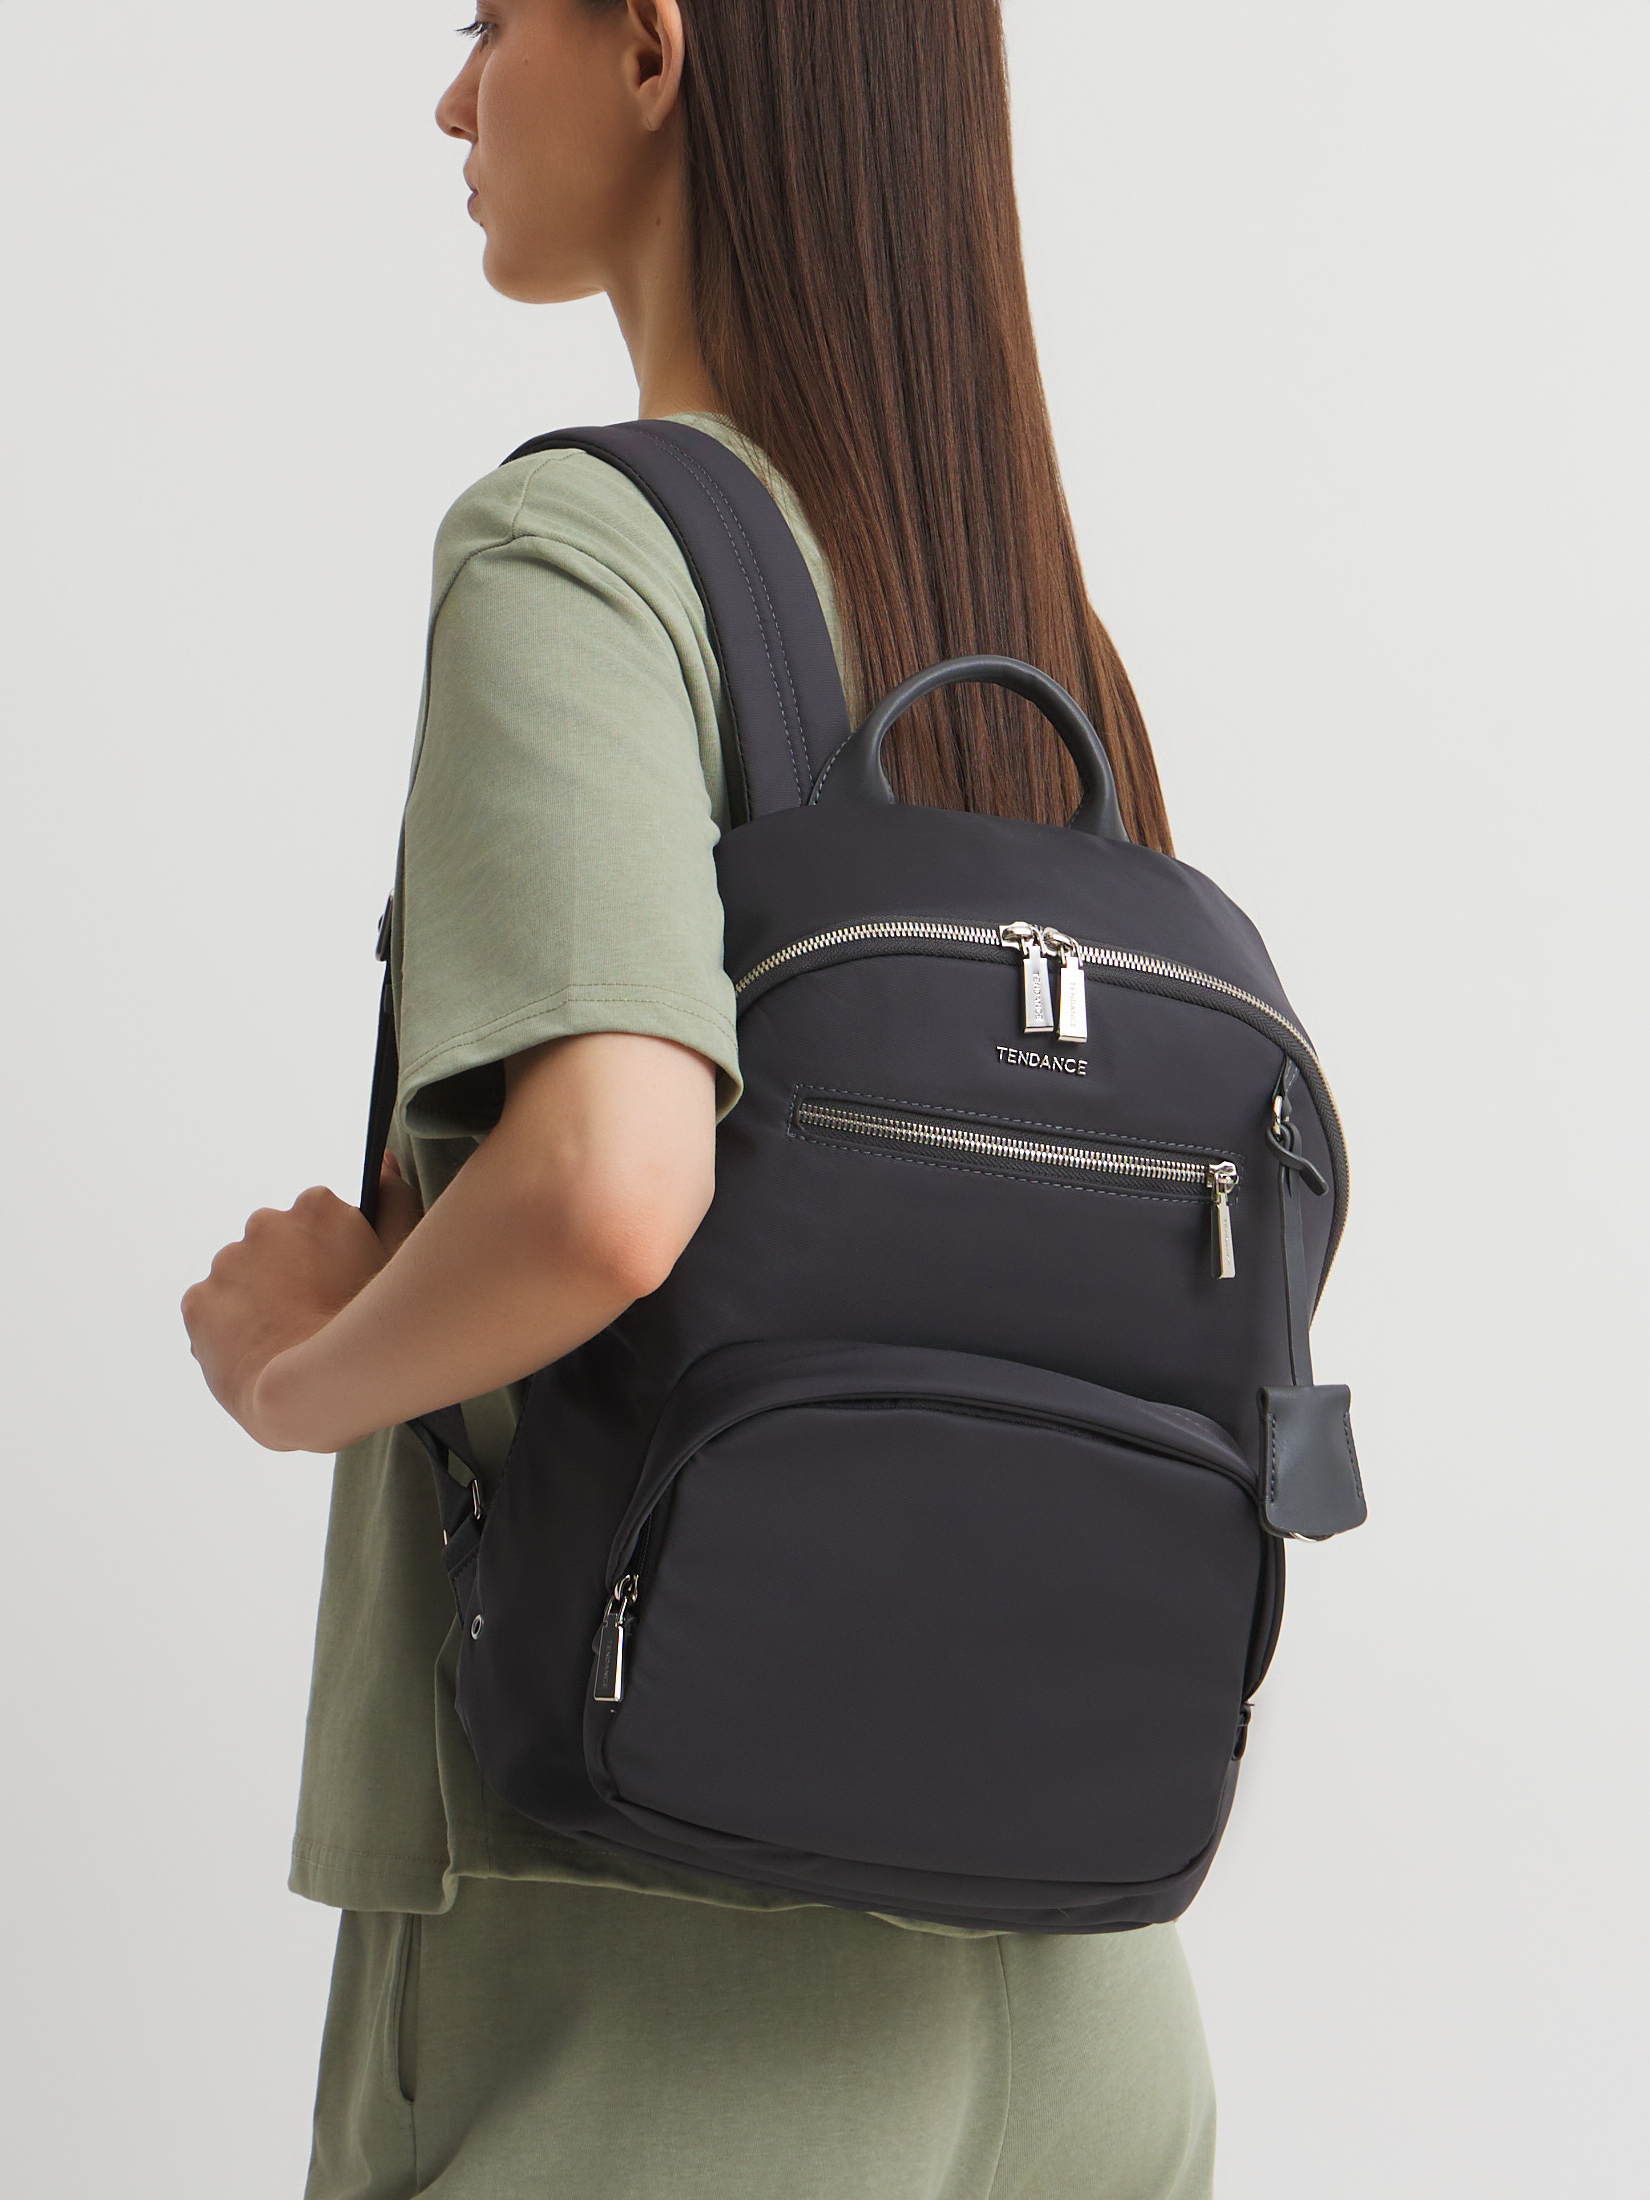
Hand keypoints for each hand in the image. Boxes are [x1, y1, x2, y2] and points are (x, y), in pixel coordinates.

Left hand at [182, 1158, 421, 1449]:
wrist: (313, 1393)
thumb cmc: (371, 1328)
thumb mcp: (404, 1260)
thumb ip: (395, 1202)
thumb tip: (383, 1163)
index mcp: (317, 1208)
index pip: (322, 1221)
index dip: (336, 1259)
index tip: (345, 1289)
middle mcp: (265, 1224)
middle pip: (279, 1245)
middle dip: (293, 1273)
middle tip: (319, 1318)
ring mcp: (226, 1264)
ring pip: (244, 1277)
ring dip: (261, 1300)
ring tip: (289, 1341)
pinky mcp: (197, 1302)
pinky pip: (213, 1309)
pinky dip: (230, 1327)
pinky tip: (261, 1352)